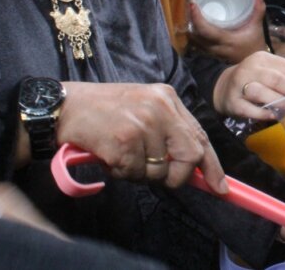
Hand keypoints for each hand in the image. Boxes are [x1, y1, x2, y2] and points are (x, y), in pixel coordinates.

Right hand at [55, 81, 226, 192]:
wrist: (64, 107)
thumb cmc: (104, 110)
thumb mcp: (144, 106)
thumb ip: (169, 130)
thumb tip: (192, 166)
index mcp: (168, 98)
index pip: (200, 135)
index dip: (212, 164)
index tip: (220, 186)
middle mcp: (160, 108)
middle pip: (190, 155)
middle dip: (178, 175)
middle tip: (162, 178)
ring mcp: (143, 124)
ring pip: (160, 170)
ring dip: (141, 173)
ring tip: (122, 155)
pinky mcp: (125, 142)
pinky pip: (135, 174)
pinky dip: (122, 173)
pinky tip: (109, 155)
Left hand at [188, 0, 267, 63]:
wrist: (255, 65)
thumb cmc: (255, 46)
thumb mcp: (257, 27)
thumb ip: (258, 9)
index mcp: (226, 40)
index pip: (205, 30)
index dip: (196, 18)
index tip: (193, 5)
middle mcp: (216, 48)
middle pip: (195, 35)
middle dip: (190, 21)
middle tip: (191, 6)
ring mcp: (212, 53)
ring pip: (194, 41)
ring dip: (190, 29)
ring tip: (191, 15)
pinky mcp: (211, 55)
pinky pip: (197, 45)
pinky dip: (194, 35)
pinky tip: (196, 26)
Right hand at [211, 50, 284, 120]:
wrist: (223, 88)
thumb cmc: (255, 79)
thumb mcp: (270, 71)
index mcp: (263, 58)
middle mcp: (250, 68)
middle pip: (276, 79)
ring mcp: (240, 85)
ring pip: (262, 93)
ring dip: (281, 102)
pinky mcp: (233, 103)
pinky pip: (251, 110)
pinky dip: (265, 114)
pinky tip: (276, 116)